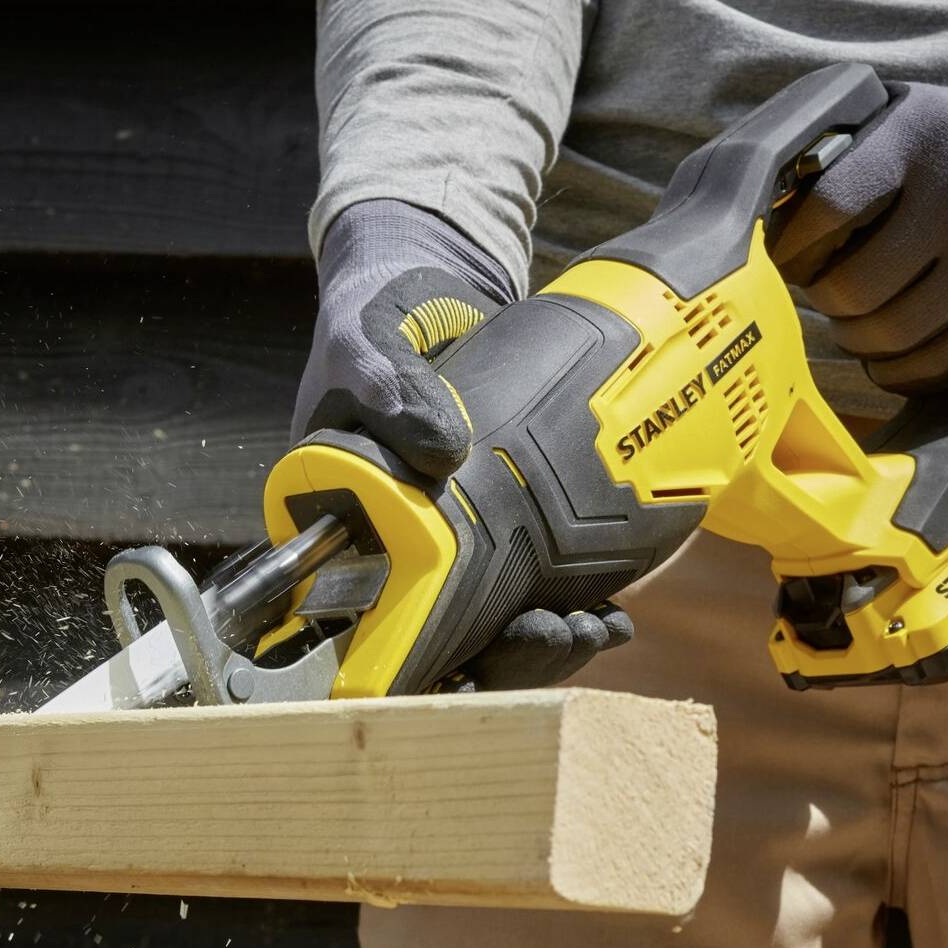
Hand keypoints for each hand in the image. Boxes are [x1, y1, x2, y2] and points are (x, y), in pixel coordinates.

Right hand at [295, 199, 631, 690]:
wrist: (421, 285)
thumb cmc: (368, 319)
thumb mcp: (365, 344)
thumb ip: (392, 390)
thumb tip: (444, 452)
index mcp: (335, 527)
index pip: (365, 625)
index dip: (422, 661)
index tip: (483, 658)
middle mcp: (387, 549)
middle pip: (441, 644)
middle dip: (507, 656)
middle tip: (564, 633)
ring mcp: (445, 540)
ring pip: (490, 625)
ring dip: (544, 640)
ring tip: (599, 627)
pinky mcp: (497, 525)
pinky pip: (526, 585)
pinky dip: (567, 605)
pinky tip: (612, 611)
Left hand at [771, 82, 947, 393]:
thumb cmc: (937, 146)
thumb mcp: (889, 116)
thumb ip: (827, 154)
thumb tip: (753, 217)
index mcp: (924, 134)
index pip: (829, 208)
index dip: (793, 247)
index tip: (788, 255)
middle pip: (857, 286)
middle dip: (823, 298)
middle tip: (822, 290)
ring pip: (894, 334)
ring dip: (855, 337)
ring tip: (853, 316)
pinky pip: (937, 364)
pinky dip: (896, 368)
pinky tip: (886, 347)